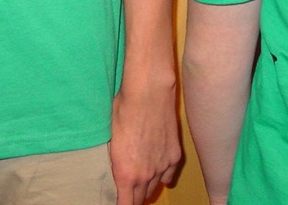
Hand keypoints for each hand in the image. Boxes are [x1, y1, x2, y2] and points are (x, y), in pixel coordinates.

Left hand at [109, 79, 180, 204]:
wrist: (149, 93)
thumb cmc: (124, 110)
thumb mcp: (111, 138)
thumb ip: (116, 159)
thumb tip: (118, 168)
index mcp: (126, 174)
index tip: (121, 203)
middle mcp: (145, 175)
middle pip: (140, 199)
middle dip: (134, 198)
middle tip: (129, 193)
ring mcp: (162, 167)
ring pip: (155, 187)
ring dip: (148, 186)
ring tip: (142, 183)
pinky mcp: (175, 156)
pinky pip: (169, 175)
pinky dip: (164, 176)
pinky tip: (160, 174)